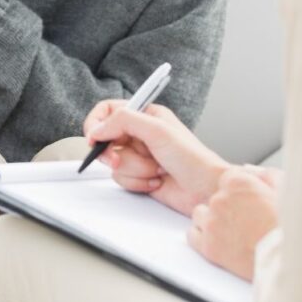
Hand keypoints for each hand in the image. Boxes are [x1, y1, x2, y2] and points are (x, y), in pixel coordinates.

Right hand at [83, 100, 228, 216]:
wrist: (207, 191)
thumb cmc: (193, 159)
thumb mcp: (158, 131)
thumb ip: (124, 121)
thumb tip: (98, 128)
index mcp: (145, 114)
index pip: (108, 110)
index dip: (96, 123)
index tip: (94, 138)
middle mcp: (140, 133)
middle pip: (106, 139)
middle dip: (113, 153)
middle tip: (119, 158)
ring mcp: (139, 156)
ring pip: (113, 162)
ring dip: (133, 169)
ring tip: (154, 169)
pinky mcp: (139, 175)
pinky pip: (121, 178)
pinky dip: (137, 182)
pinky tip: (155, 181)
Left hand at [189, 167, 278, 280]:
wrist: (286, 262)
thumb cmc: (289, 229)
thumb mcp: (285, 192)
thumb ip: (268, 176)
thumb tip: (257, 173)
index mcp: (237, 183)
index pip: (226, 179)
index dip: (235, 192)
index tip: (243, 202)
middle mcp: (220, 199)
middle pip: (213, 198)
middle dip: (225, 209)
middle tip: (243, 222)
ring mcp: (212, 223)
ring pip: (200, 215)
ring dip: (211, 222)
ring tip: (232, 234)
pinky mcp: (208, 246)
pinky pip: (193, 235)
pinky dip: (203, 239)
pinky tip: (220, 243)